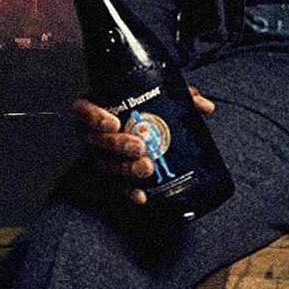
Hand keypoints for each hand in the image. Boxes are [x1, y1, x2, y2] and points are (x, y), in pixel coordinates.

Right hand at [72, 85, 214, 204]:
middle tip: (140, 147)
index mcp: (95, 107)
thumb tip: (206, 107)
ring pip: (105, 164)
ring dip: (125, 169)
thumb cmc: (142, 103)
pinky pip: (116, 184)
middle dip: (118, 146)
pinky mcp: (109, 173)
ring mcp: (98, 155)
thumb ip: (181, 95)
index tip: (114, 123)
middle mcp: (91, 133)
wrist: (137, 119)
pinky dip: (129, 191)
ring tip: (146, 168)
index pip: (82, 111)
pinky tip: (142, 195)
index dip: (94, 118)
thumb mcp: (159, 94)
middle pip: (96, 141)